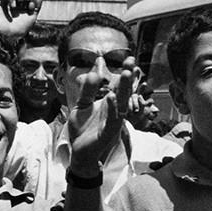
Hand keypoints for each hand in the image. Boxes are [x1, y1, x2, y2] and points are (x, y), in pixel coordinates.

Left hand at [66, 58, 134, 174]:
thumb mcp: (82, 105)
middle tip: (132, 62)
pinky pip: (113, 120)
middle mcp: (115, 112)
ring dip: (124, 89)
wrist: (80, 152)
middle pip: (124, 92)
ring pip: (122, 104)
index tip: (130, 58)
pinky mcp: (108, 133)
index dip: (124, 74)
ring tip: (126, 73)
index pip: (119, 86)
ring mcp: (113, 122)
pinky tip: (111, 97)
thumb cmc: (83, 129)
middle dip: (128, 77)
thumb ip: (88, 90)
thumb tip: (94, 72)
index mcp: (110, 105)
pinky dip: (112, 109)